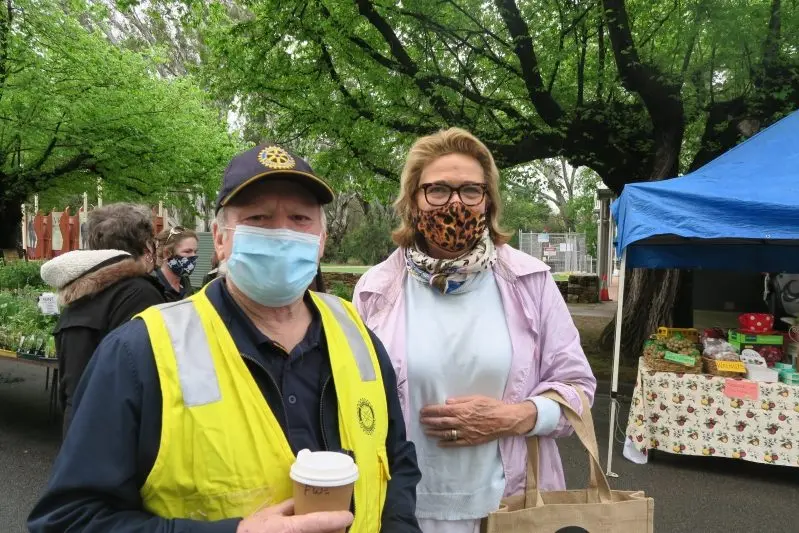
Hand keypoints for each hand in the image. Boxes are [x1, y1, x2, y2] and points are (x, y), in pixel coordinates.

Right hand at [237, 499, 352, 532]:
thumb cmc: (254, 528)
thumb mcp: (271, 513)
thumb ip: (289, 506)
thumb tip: (302, 499)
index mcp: (292, 527)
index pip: (318, 522)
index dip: (336, 519)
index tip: (349, 515)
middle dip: (333, 531)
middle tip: (340, 524)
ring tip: (331, 528)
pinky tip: (318, 531)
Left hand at [419, 396, 536, 446]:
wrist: (506, 420)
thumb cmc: (492, 406)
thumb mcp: (476, 398)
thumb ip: (461, 400)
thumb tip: (447, 402)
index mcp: (461, 410)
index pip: (441, 411)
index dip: (430, 411)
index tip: (422, 411)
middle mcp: (461, 422)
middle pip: (440, 422)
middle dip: (429, 421)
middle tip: (421, 421)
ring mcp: (465, 433)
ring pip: (445, 434)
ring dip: (434, 433)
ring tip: (426, 431)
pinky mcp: (470, 441)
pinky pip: (455, 444)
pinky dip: (446, 444)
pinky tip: (439, 443)